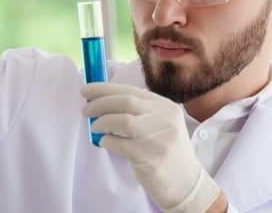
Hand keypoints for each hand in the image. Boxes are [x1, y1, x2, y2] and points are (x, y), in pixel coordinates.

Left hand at [81, 83, 220, 212]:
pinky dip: (107, 141)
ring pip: (121, 120)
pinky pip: (119, 144)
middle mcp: (164, 118)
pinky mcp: (149, 158)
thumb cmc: (166, 151)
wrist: (186, 183)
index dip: (104, 88)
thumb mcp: (161, 123)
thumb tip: (103, 99)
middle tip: (85, 110)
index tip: (86, 91)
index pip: (130, 91)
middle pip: (124, 102)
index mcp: (165, 106)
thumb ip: (139, 110)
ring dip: (101, 122)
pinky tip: (105, 142)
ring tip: (95, 127)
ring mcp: (158, 138)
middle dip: (99, 103)